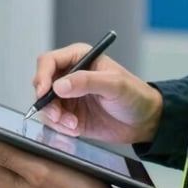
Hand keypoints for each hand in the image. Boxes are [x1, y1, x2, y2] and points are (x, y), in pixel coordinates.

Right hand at [33, 43, 162, 143]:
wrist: (145, 122)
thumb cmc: (135, 95)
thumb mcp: (114, 84)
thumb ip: (87, 81)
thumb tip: (59, 86)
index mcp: (79, 58)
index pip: (49, 61)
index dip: (42, 75)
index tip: (43, 92)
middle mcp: (70, 75)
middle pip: (42, 84)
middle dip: (46, 101)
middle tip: (58, 115)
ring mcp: (69, 96)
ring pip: (46, 105)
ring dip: (55, 117)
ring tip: (73, 125)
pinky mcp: (70, 115)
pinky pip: (54, 121)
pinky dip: (61, 127)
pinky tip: (76, 129)